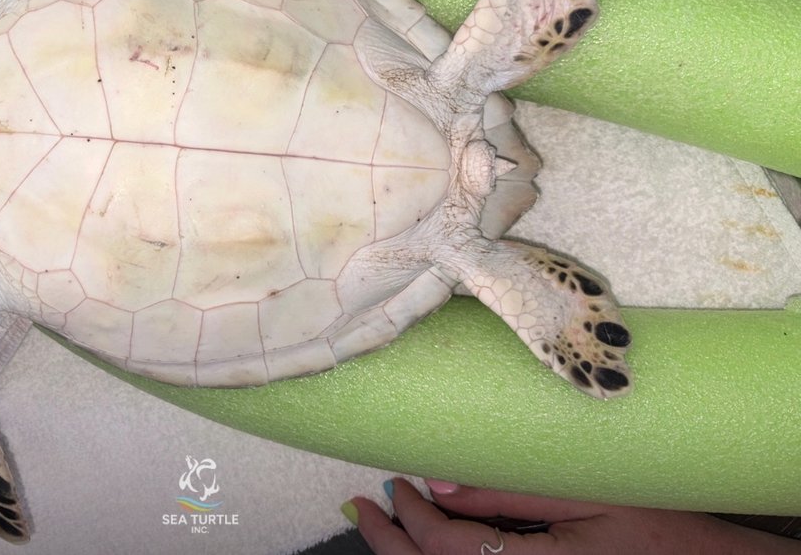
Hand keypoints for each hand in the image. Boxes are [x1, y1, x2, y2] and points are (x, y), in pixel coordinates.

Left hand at [345, 477, 799, 554]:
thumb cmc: (661, 531)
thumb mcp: (587, 499)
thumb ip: (510, 493)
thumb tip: (440, 479)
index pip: (444, 552)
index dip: (408, 521)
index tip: (392, 486)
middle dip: (390, 547)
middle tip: (363, 511)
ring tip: (386, 526)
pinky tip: (435, 544)